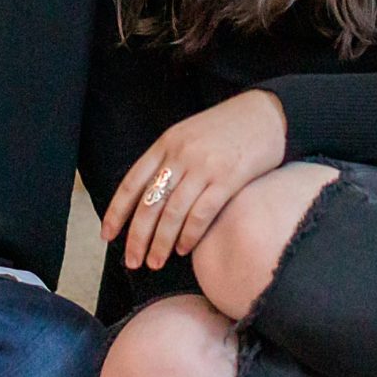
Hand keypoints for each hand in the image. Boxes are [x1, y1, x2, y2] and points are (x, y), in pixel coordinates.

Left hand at [102, 90, 287, 271]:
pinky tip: (183, 249)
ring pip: (172, 214)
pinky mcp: (228, 179)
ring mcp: (204, 167)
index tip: (107, 235)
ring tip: (156, 262)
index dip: (117, 212)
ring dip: (161, 243)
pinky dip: (189, 235)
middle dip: (137, 237)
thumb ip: (169, 161)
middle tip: (133, 261)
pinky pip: (201, 214)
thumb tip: (148, 198)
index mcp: (166, 144)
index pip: (132, 183)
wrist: (268, 114)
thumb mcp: (189, 135)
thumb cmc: (227, 129)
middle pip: (149, 204)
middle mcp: (180, 155)